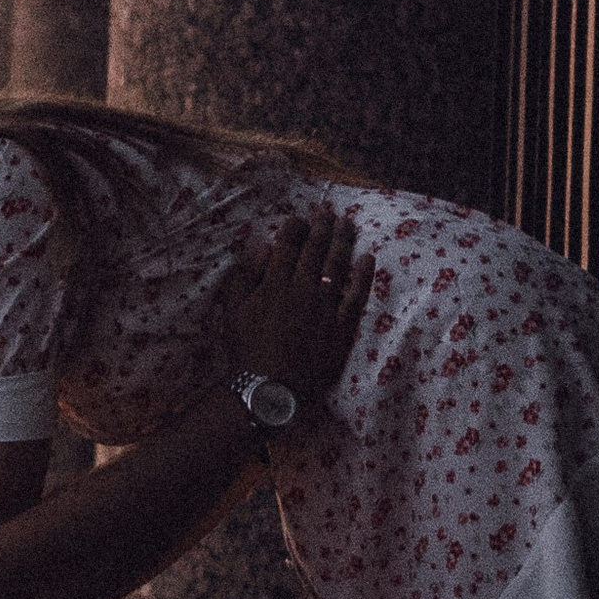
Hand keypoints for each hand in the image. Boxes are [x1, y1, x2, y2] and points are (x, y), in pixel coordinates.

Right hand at [224, 204, 374, 407]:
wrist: (272, 387)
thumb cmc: (247, 350)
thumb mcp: (232, 311)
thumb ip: (244, 276)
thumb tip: (260, 246)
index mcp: (275, 283)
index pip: (288, 245)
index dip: (295, 227)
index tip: (299, 218)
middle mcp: (303, 288)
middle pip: (316, 249)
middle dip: (322, 226)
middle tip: (328, 212)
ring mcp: (326, 306)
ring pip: (338, 265)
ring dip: (343, 241)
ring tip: (348, 224)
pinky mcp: (342, 324)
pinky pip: (356, 294)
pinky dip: (362, 275)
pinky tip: (366, 258)